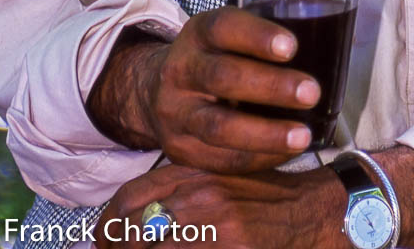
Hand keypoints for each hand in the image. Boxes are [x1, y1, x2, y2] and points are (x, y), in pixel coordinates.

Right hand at [86, 7, 321, 173]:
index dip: (257, 36)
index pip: (224, 27)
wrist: (156, 91)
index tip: (292, 46)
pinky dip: (256, 159)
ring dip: (265, 134)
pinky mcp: (178, 150)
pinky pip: (219, 160)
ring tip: (302, 136)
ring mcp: (175, 114)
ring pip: (218, 127)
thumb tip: (324, 54)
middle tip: (311, 92)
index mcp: (198, 33)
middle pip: (223, 77)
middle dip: (271, 87)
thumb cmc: (212, 58)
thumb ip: (260, 43)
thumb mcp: (226, 37)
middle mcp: (180, 70)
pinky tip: (284, 153)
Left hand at [92, 161, 345, 248]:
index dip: (107, 225)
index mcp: (192, 173)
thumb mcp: (218, 180)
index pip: (129, 197)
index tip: (103, 239)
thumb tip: (133, 219)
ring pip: (152, 246)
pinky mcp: (230, 246)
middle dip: (115, 245)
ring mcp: (213, 227)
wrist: (310, 212)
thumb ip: (180, 191)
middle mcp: (198, 197)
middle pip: (131, 228)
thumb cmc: (262, 199)